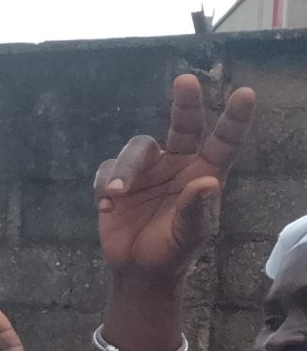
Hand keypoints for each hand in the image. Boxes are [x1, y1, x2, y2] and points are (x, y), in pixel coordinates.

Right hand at [94, 75, 255, 282]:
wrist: (136, 269)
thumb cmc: (172, 252)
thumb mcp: (189, 236)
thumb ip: (196, 210)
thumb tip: (206, 183)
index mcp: (203, 174)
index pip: (223, 142)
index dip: (234, 119)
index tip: (245, 94)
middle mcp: (177, 164)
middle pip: (183, 125)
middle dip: (185, 103)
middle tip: (185, 81)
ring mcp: (147, 170)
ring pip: (137, 148)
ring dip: (125, 168)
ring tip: (117, 193)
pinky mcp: (116, 180)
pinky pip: (107, 168)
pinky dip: (104, 184)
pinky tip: (107, 205)